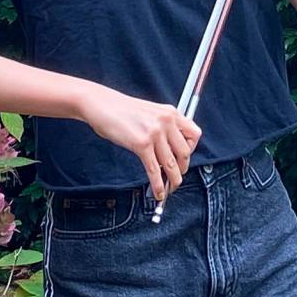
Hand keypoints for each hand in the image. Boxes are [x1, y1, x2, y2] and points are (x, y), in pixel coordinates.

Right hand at [78, 85, 200, 203]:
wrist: (102, 105)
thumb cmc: (123, 110)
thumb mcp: (151, 112)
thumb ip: (164, 126)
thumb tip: (171, 149)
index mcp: (171, 112)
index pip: (194, 135)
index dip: (192, 150)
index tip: (184, 158)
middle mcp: (166, 121)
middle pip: (185, 153)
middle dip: (183, 169)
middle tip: (177, 176)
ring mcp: (155, 133)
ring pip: (171, 164)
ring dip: (173, 180)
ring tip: (170, 188)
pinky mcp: (141, 144)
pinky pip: (154, 170)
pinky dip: (158, 184)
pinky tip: (158, 192)